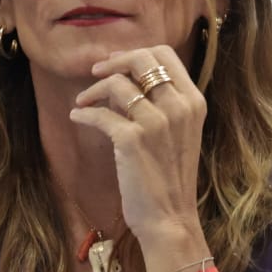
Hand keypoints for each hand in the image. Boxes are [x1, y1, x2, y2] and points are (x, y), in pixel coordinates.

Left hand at [70, 44, 208, 268]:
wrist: (170, 218)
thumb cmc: (170, 177)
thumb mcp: (177, 132)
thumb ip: (160, 103)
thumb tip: (123, 79)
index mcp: (193, 101)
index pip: (165, 54)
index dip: (135, 53)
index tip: (116, 63)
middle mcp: (179, 106)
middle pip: (141, 59)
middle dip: (113, 62)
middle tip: (95, 73)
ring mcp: (157, 122)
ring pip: (116, 83)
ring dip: (92, 90)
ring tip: (82, 101)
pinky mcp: (133, 140)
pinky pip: (100, 114)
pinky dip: (84, 113)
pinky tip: (77, 116)